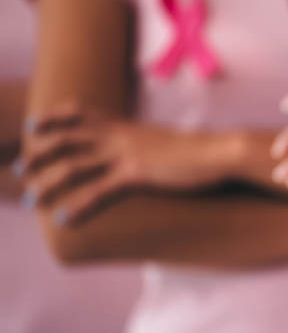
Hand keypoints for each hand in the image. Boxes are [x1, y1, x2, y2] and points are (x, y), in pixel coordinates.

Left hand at [18, 104, 238, 223]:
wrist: (220, 152)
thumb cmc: (198, 151)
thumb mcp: (164, 142)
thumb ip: (145, 144)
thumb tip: (139, 152)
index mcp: (126, 126)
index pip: (80, 113)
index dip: (52, 118)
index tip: (33, 127)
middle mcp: (120, 136)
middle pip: (66, 139)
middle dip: (38, 155)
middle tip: (20, 170)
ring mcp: (126, 154)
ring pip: (74, 166)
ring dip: (48, 185)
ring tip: (32, 202)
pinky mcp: (137, 174)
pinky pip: (99, 191)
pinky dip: (79, 206)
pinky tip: (65, 219)